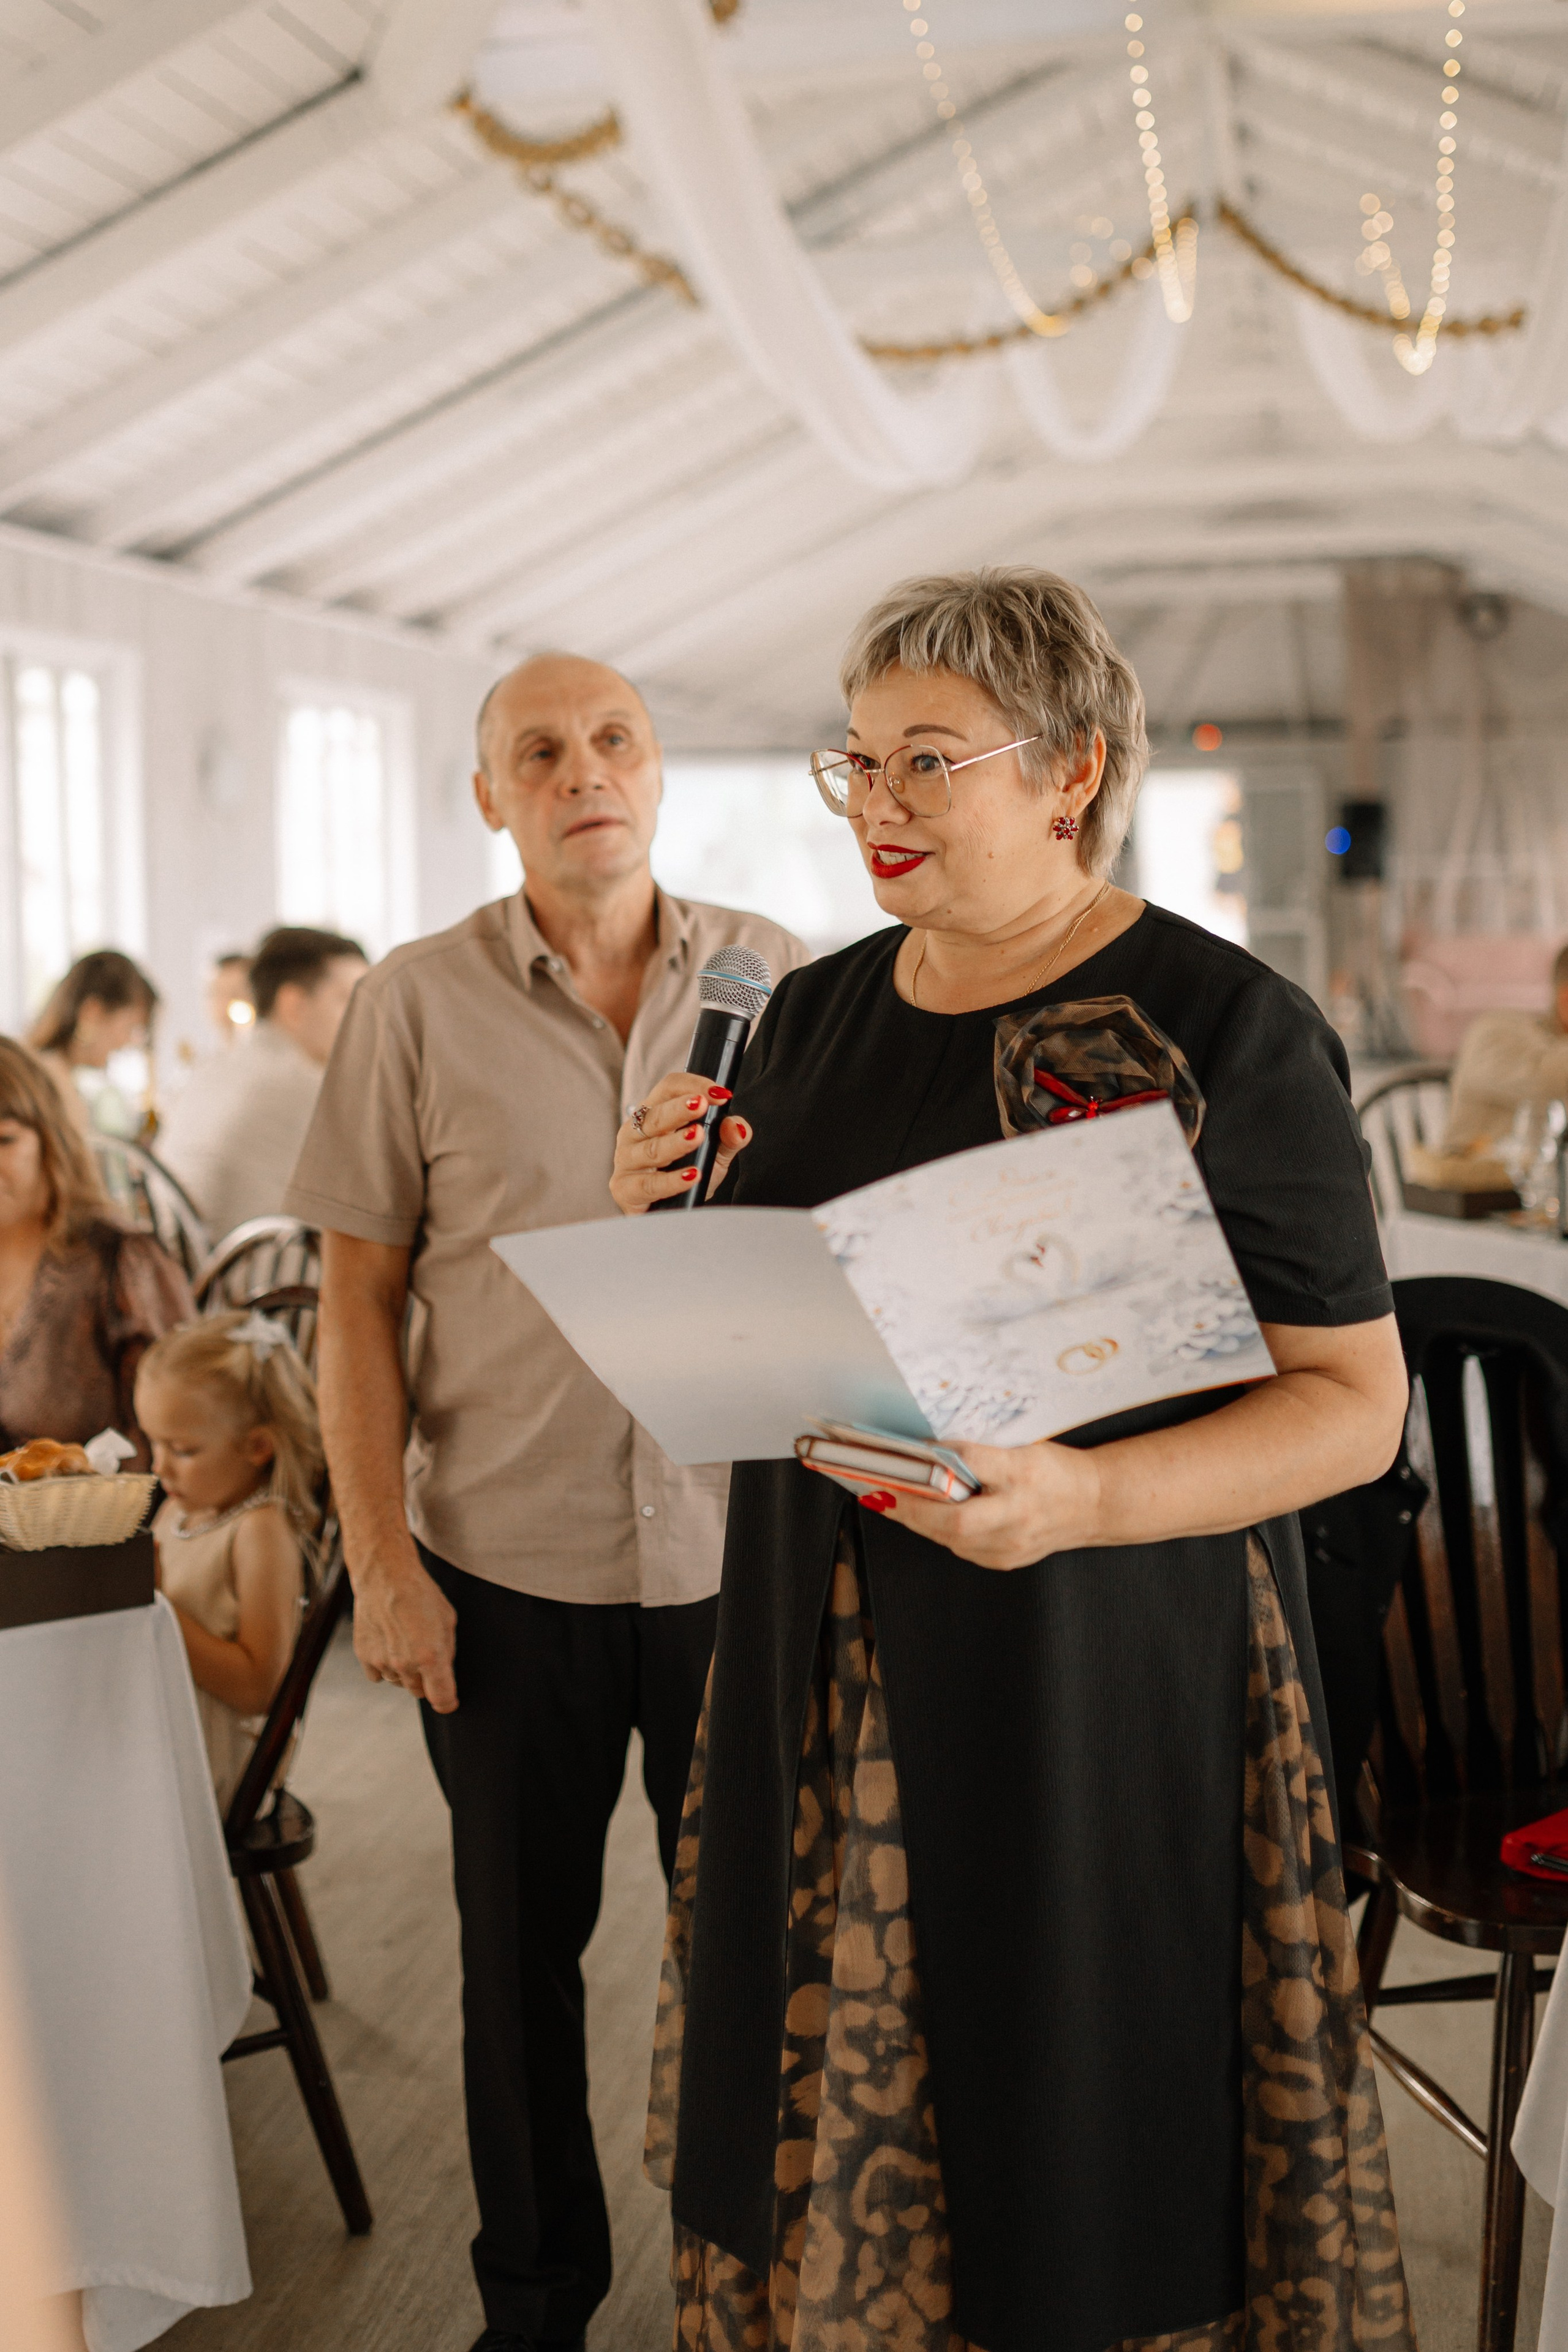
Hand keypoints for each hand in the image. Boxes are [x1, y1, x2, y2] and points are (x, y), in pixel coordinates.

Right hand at [350, 1542, 458, 1711]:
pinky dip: (384, 1665)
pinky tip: (388, 1643)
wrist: (385, 1576)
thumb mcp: (447, 1620)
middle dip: (426, 1680)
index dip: (448, 1703)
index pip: (441, 1699)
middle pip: (419, 1692)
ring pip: (398, 1683)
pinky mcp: (364, 1656)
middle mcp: (405, 1665)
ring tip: (405, 1641)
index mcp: (431, 1658)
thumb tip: (445, 1673)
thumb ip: (447, 1652)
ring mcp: (382, 1662)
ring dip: (405, 1671)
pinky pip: (378, 1675)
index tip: (450, 1701)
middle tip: (426, 1654)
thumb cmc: (421, 1594)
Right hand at [611, 1069, 752, 1213]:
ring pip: (652, 1149)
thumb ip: (728, 1138)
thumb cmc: (685, 1174)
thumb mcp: (714, 1154)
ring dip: (676, 1142)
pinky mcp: (625, 1189)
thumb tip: (736, 1126)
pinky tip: (692, 1175)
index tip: (720, 1093)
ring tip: (697, 1136)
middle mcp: (634, 1133)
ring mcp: (626, 1161)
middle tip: (702, 1104)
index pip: (668, 1089)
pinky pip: (650, 1185)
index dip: (693, 1086)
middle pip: (656, 1115)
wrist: (667, 1213)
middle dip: (680, 1109)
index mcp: (653, 1114)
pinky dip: (672, 1181)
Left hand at [863, 1439, 1101, 1569]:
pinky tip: (919, 1517)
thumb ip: (981, 1451)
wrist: (1094, 1504)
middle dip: (910, 1507)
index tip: (908, 1452)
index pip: (974, 1464)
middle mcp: (1019, 1513)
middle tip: (877, 1490)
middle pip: (955, 1519)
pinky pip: (962, 1548)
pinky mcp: (1005, 1560)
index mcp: (1024, 1473)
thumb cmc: (1056, 1470)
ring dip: (916, 1520)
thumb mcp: (1023, 1447)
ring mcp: (1012, 1544)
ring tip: (888, 1501)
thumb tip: (931, 1450)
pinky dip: (937, 1532)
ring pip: (952, 1539)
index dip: (938, 1459)